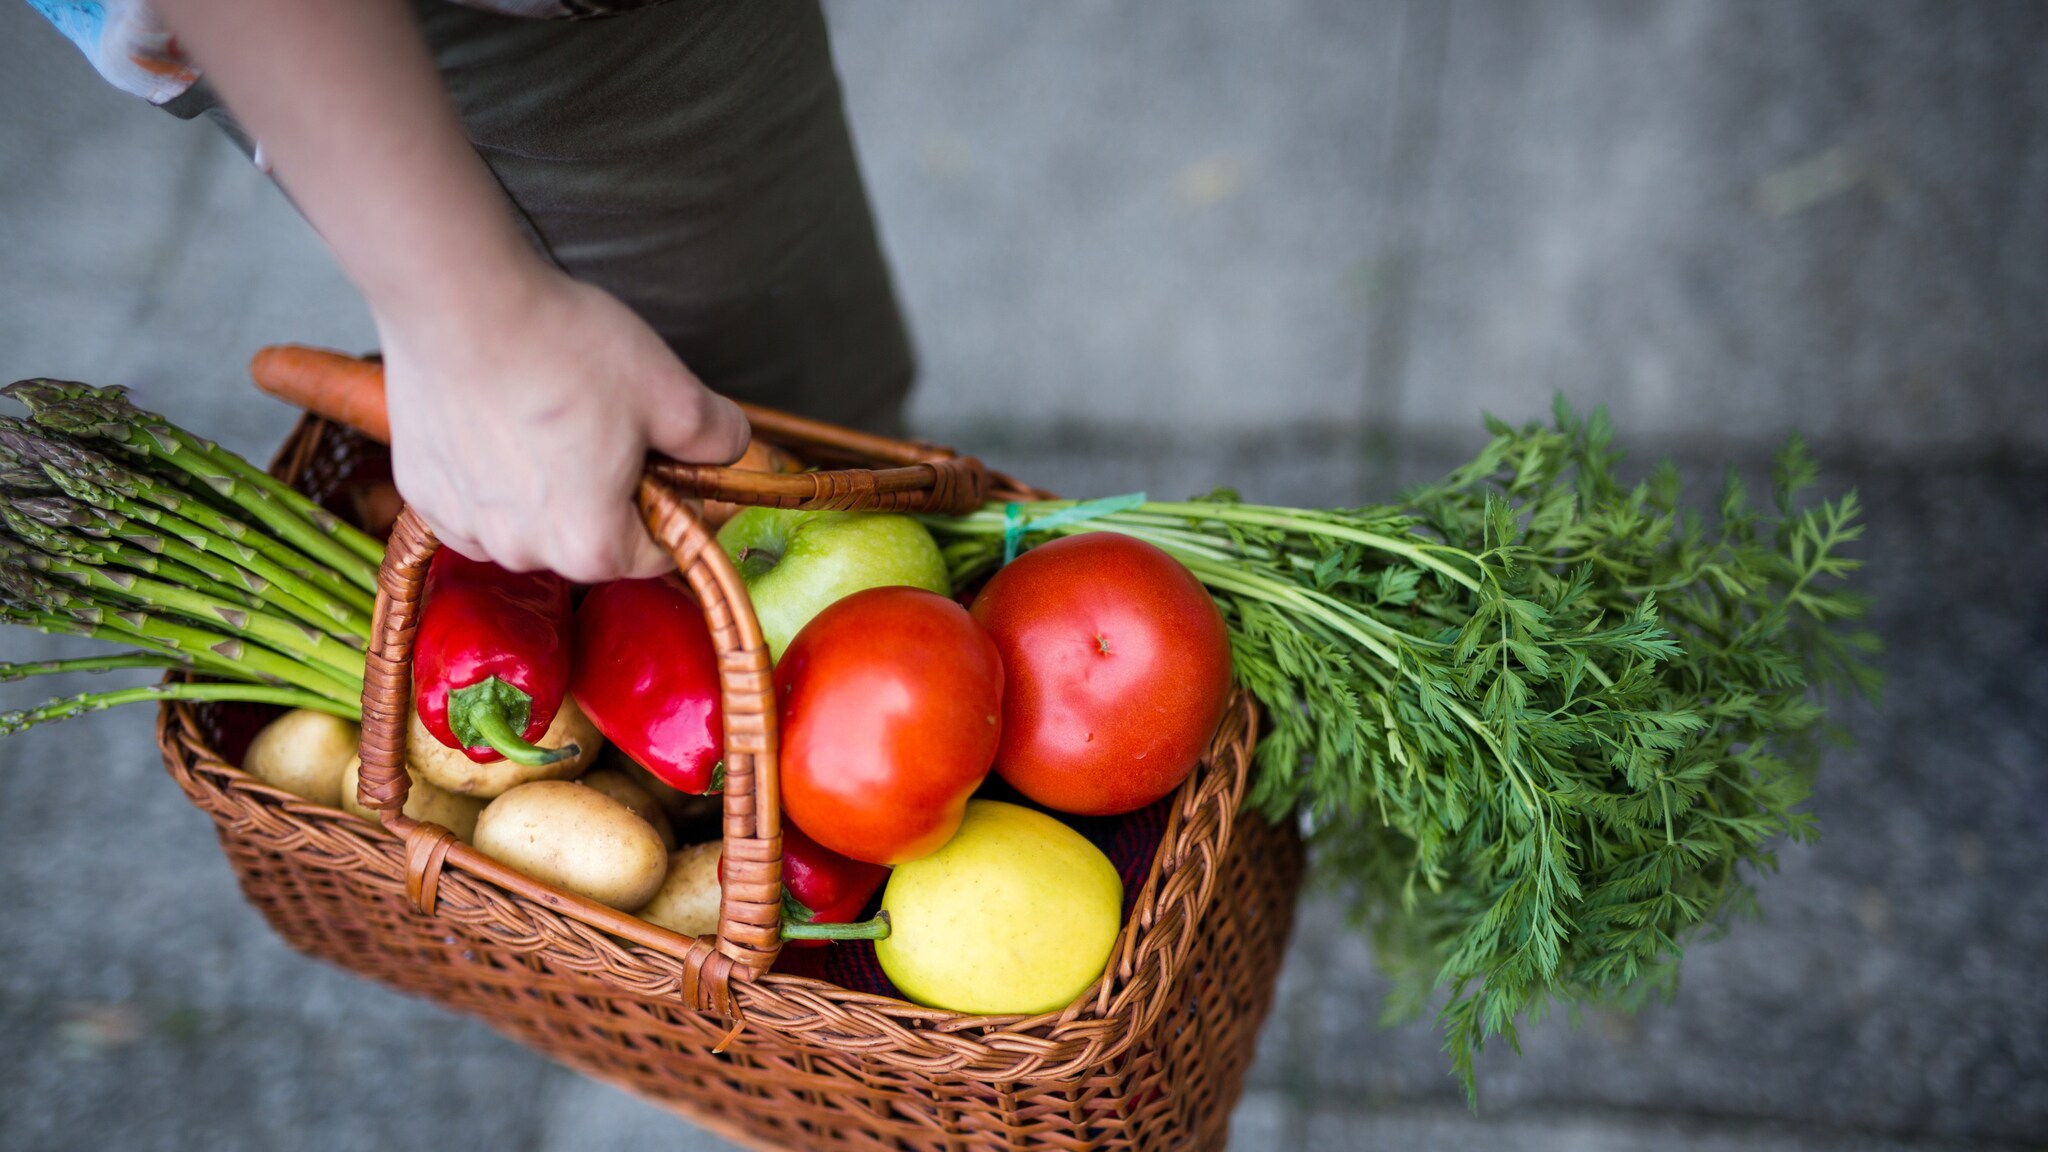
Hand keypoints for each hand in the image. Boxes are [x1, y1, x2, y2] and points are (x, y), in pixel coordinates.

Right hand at [379, 262, 749, 580]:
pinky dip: (494, 475)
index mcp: (592, 546)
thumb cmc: (563, 348)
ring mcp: (464, 525)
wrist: (456, 300)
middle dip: (611, 497)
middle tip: (612, 428)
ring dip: (550, 488)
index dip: (675, 509)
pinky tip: (502, 422)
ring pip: (530, 523)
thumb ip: (719, 436)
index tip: (673, 469)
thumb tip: (729, 448)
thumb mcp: (673, 391)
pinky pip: (476, 501)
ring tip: (554, 418)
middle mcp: (523, 553)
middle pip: (590, 541)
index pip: (656, 553)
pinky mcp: (422, 491)